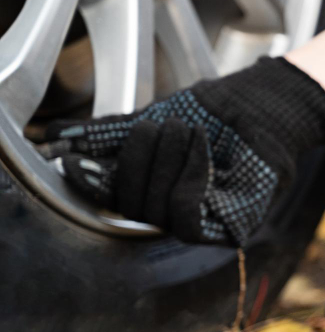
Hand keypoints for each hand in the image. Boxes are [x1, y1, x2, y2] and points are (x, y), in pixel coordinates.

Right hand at [44, 57, 324, 245]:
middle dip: (139, 160)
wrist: (260, 104)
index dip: (92, 184)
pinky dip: (187, 183)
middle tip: (161, 126)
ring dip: (166, 166)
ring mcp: (204, 223)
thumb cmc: (212, 113)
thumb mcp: (150, 120)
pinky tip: (200, 152)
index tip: (74, 163)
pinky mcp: (232, 227)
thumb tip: (58, 143)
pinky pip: (189, 221)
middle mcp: (173, 212)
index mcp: (151, 189)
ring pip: (157, 213)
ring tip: (185, 131)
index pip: (111, 198)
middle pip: (131, 206)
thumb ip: (108, 135)